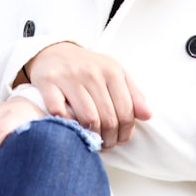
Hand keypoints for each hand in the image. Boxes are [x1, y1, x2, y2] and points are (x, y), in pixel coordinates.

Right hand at [26, 42, 150, 148]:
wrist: (54, 52)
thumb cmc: (87, 67)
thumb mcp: (114, 73)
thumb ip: (133, 94)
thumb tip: (147, 115)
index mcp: (111, 71)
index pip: (126, 112)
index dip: (125, 133)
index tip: (120, 139)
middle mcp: (92, 73)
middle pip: (108, 119)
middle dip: (109, 139)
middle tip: (105, 144)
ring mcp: (69, 77)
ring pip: (88, 119)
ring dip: (90, 137)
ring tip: (90, 139)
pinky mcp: (48, 82)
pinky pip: (60, 112)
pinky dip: (66, 124)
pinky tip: (70, 125)